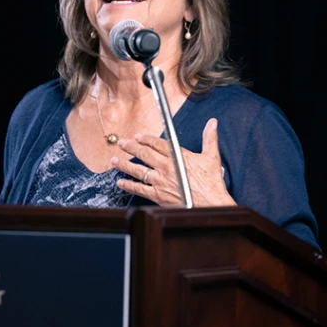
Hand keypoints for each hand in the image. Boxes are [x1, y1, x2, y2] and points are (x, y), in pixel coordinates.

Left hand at [109, 118, 235, 206]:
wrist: (211, 203)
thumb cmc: (212, 182)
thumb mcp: (212, 157)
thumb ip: (210, 138)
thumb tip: (212, 123)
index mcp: (178, 156)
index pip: (158, 144)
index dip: (146, 139)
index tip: (138, 136)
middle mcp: (166, 167)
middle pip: (144, 154)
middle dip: (130, 147)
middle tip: (121, 143)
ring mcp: (160, 181)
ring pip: (138, 170)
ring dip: (124, 165)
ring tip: (114, 160)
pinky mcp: (158, 195)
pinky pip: (139, 189)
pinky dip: (129, 186)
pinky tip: (120, 182)